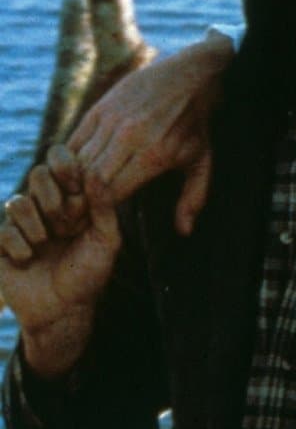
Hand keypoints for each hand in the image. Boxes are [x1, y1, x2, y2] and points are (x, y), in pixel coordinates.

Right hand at [0, 146, 119, 377]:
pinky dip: (18, 244)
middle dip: (51, 196)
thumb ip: (104, 206)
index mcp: (73, 200)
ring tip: (47, 243)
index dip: (65, 166)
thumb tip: (94, 171)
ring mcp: (22, 225)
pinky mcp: (2, 245)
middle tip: (65, 223)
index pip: (63, 163)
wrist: (63, 311)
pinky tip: (28, 259)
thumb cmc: (90, 274)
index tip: (75, 184)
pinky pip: (3, 230)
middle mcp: (46, 207)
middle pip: (38, 174)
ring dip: (35, 223)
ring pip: (17, 202)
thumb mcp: (107, 240)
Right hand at [68, 33, 232, 235]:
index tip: (95, 223)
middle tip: (76, 217)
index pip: (109, 193)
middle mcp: (129, 137)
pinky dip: (68, 160)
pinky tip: (72, 173)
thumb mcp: (203, 160)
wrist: (193, 73)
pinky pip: (73, 140)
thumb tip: (184, 232)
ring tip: (72, 199)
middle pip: (88, 180)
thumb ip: (194, 197)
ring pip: (76, 160)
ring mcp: (112, 119)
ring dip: (70, 183)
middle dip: (79, 202)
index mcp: (155, 154)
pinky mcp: (100, 108)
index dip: (97, 213)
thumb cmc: (198, 123)